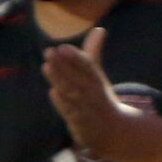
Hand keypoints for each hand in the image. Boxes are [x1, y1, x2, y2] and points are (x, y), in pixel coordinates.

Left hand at [41, 28, 136, 158]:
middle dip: (63, 65)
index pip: (87, 66)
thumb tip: (99, 30)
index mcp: (97, 80)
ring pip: (72, 93)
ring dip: (60, 80)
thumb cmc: (100, 98)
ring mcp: (87, 109)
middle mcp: (93, 93)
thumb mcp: (98, 76)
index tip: (62, 47)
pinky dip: (63, 104)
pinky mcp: (82, 124)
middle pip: (77, 77)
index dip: (75, 57)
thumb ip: (93, 54)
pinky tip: (53, 92)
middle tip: (49, 52)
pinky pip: (72, 113)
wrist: (114, 131)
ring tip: (46, 67)